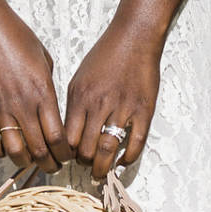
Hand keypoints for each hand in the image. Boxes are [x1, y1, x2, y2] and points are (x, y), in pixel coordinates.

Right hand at [0, 2, 69, 169]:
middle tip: (52, 167)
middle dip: (49, 164)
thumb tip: (50, 106)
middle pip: (39, 150)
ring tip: (30, 161)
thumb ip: (48, 86)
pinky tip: (5, 148)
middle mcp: (23, 105)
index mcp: (43, 92)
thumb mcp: (44, 59)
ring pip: (15, 152)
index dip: (65, 154)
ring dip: (25, 162)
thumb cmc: (16, 37)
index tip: (67, 157)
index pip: (58, 137)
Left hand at [64, 19, 162, 181]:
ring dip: (102, 167)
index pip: (67, 138)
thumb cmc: (106, 56)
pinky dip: (128, 158)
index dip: (66, 153)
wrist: (135, 38)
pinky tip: (122, 162)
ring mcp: (123, 108)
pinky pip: (136, 143)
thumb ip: (73, 106)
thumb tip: (68, 133)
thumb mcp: (79, 78)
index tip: (68, 158)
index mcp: (81, 97)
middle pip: (86, 148)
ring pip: (108, 149)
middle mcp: (100, 105)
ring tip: (100, 173)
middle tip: (85, 166)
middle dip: (83, 163)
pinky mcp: (144, 110)